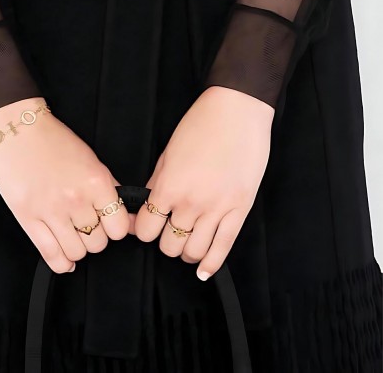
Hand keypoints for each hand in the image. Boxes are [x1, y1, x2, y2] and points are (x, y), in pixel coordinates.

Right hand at [0, 97, 129, 273]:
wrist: (18, 129)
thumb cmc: (53, 140)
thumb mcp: (91, 159)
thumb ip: (108, 187)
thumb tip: (124, 212)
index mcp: (96, 182)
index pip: (120, 226)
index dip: (117, 228)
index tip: (111, 224)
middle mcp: (76, 199)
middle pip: (99, 243)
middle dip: (97, 237)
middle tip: (89, 227)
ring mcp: (51, 211)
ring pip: (77, 252)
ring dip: (79, 248)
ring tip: (74, 236)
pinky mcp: (28, 218)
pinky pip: (51, 254)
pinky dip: (61, 263)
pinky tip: (64, 259)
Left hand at [134, 86, 273, 279]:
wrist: (236, 112)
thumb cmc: (201, 126)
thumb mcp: (168, 154)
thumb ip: (157, 184)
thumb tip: (147, 206)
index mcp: (169, 186)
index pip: (146, 230)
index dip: (143, 230)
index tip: (146, 226)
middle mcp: (191, 203)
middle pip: (169, 245)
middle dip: (165, 241)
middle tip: (168, 232)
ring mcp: (217, 209)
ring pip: (194, 252)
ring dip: (186, 252)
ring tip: (186, 244)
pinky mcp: (239, 209)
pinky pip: (224, 247)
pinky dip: (211, 265)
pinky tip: (204, 270)